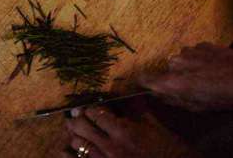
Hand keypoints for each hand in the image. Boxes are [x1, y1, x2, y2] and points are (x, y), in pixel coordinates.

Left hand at [63, 106, 196, 157]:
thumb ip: (138, 108)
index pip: (95, 113)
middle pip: (81, 126)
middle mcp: (111, 146)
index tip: (86, 107)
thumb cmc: (170, 151)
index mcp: (124, 131)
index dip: (88, 108)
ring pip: (77, 144)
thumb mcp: (156, 128)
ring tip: (74, 133)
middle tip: (74, 116)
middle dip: (76, 119)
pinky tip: (67, 151)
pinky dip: (69, 155)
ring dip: (74, 136)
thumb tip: (130, 87)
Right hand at [139, 43, 232, 110]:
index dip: (143, 82)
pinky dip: (200, 59)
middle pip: (166, 70)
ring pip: (181, 60)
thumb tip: (158, 94)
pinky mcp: (201, 44)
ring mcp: (187, 51)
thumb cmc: (222, 97)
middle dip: (175, 77)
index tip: (147, 86)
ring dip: (189, 67)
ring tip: (207, 75)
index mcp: (170, 81)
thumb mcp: (196, 107)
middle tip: (191, 85)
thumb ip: (173, 99)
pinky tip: (214, 66)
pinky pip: (195, 53)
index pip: (142, 78)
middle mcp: (173, 63)